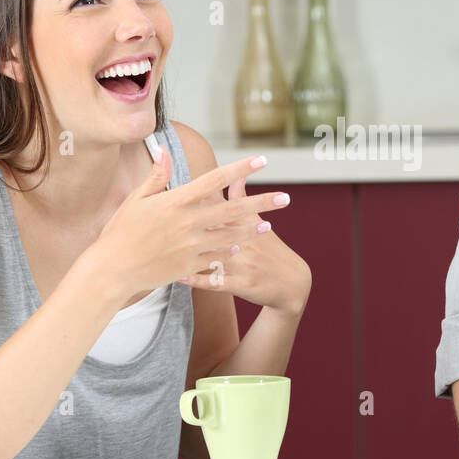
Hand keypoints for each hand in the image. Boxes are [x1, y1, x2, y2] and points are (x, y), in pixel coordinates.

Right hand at [88, 149, 290, 302]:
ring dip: (251, 229)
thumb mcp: (136, 199)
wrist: (113, 269)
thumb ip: (156, 175)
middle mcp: (188, 222)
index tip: (262, 161)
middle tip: (286, 198)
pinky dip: (230, 250)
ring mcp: (191, 246)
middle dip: (261, 203)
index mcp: (176, 201)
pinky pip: (216, 257)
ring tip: (270, 225)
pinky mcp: (189, 265)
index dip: (240, 169)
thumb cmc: (120, 231)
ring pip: (230, 235)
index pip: (215, 180)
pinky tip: (241, 245)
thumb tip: (161, 148)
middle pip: (232, 209)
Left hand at [177, 177, 311, 315]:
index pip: (222, 203)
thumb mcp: (259, 222)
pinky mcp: (243, 284)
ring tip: (165, 248)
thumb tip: (236, 174)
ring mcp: (244, 263)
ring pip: (214, 254)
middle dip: (191, 219)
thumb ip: (243, 197)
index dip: (202, 195)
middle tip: (166, 213)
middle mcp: (244, 240)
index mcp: (246, 222)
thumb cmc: (271, 249)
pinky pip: (217, 282)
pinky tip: (180, 278)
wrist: (293, 282)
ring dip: (190, 252)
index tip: (180, 186)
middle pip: (216, 225)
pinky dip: (199, 280)